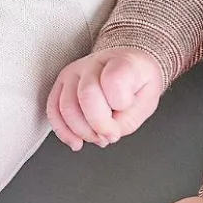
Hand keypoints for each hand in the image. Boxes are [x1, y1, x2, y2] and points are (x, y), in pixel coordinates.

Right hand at [46, 48, 163, 150]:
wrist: (129, 66)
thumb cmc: (139, 82)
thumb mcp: (148, 100)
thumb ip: (128, 119)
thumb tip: (106, 133)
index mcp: (122, 61)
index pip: (114, 80)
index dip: (120, 103)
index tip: (125, 112)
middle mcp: (94, 63)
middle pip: (87, 96)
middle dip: (99, 125)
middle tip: (111, 135)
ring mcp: (74, 72)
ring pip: (67, 107)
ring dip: (82, 131)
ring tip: (98, 137)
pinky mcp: (61, 83)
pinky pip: (53, 110)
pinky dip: (63, 131)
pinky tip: (76, 141)